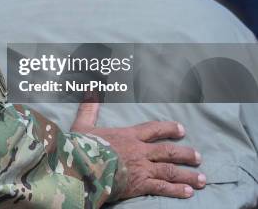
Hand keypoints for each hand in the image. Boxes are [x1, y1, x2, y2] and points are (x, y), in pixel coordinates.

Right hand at [71, 102, 205, 199]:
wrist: (81, 166)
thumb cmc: (81, 146)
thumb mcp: (83, 124)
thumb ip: (89, 109)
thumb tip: (90, 91)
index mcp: (128, 135)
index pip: (153, 129)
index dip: (169, 129)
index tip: (181, 130)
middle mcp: (139, 151)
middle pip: (168, 151)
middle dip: (185, 154)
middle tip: (198, 157)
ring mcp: (141, 168)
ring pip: (170, 170)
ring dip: (187, 174)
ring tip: (202, 178)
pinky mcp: (139, 184)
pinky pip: (162, 187)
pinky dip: (176, 190)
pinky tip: (188, 192)